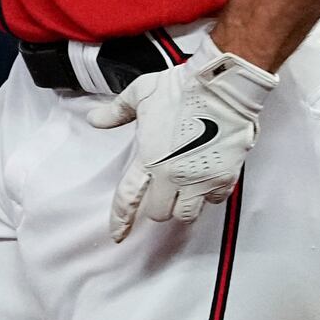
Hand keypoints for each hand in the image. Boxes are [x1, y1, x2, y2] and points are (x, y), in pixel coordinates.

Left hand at [89, 43, 278, 241]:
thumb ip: (117, 112)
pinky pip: (214, 200)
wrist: (221, 85)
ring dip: (183, 205)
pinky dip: (210, 194)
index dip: (121, 220)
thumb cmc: (182, 87)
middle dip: (159, 204)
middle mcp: (172, 175)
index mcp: (149, 158)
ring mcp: (199, 179)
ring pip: (187, 214)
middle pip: (159, 213)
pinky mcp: (223, 177)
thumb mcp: (140, 94)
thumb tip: (95, 119)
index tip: (118, 234)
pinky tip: (207, 178)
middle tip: (163, 188)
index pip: (128, 199)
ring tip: (185, 189)